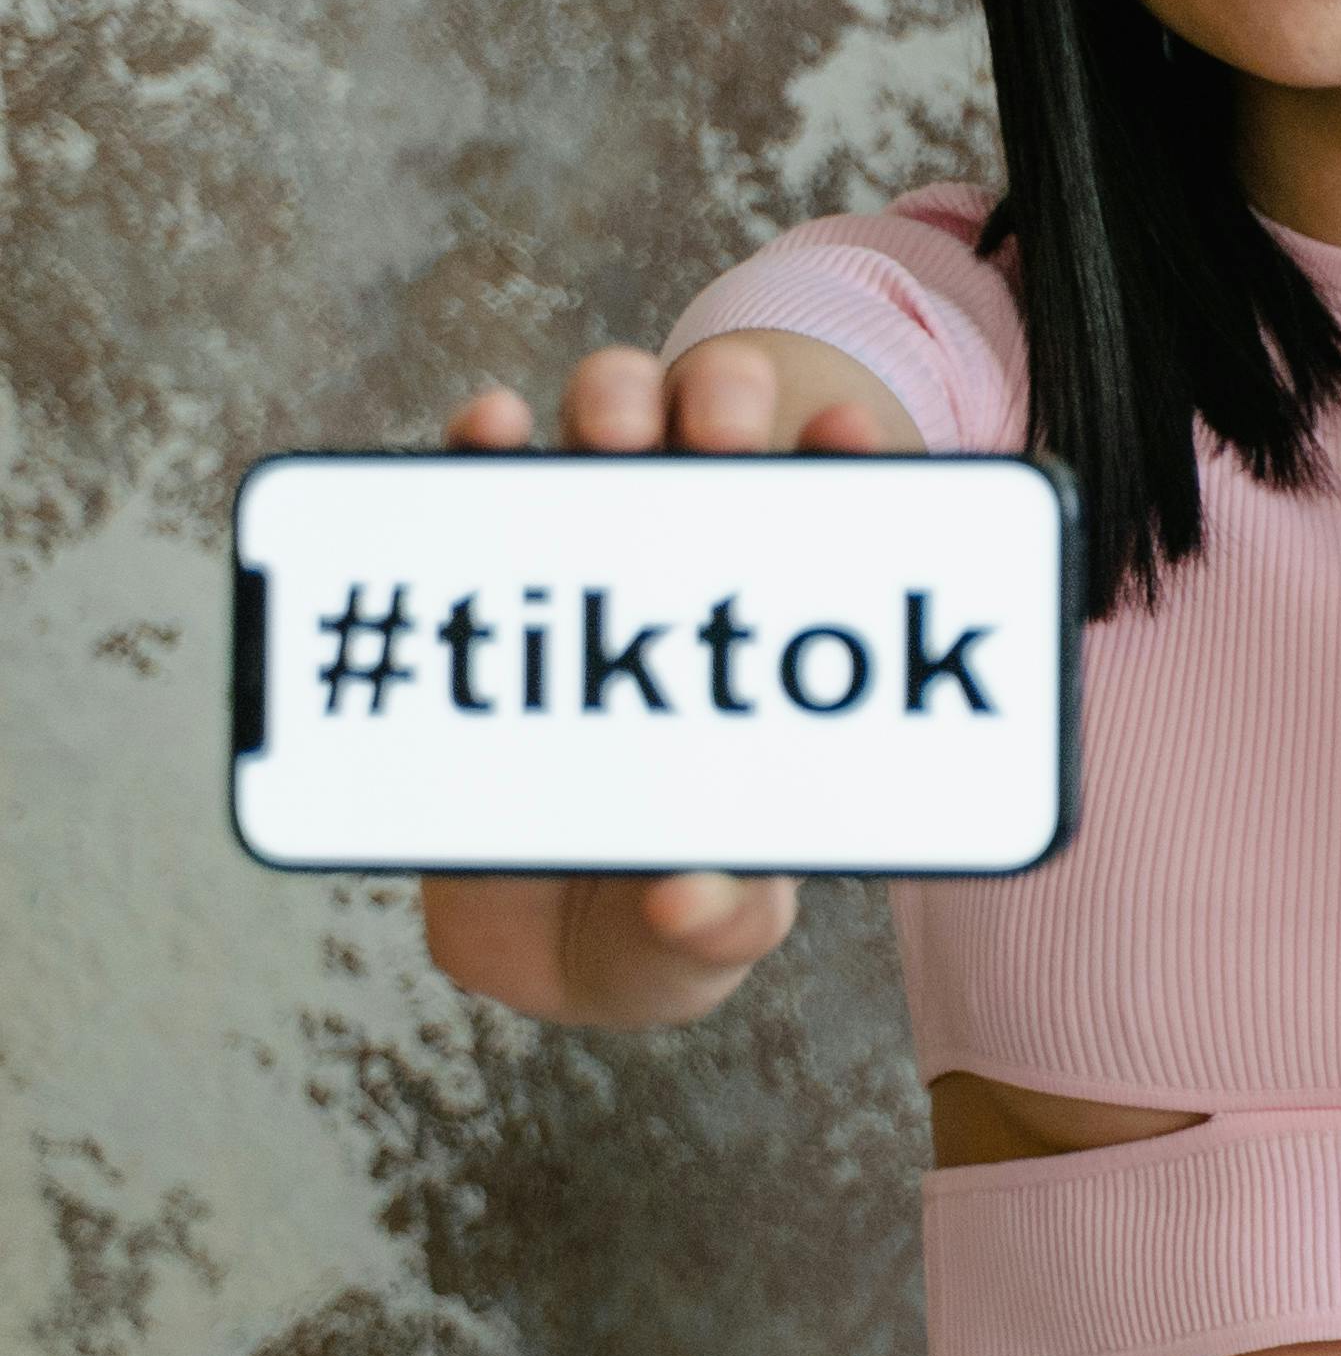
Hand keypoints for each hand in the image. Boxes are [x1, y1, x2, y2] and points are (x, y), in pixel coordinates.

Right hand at [415, 340, 884, 1026]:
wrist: (543, 951)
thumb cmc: (665, 923)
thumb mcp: (711, 934)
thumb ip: (720, 923)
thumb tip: (693, 891)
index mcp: (780, 653)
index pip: (831, 526)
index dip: (846, 461)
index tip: (847, 430)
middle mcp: (692, 589)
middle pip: (720, 446)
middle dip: (724, 404)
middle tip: (719, 427)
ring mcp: (589, 579)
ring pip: (609, 440)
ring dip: (615, 403)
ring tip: (614, 424)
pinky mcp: (485, 598)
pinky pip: (478, 497)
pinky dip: (483, 444)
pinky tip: (490, 426)